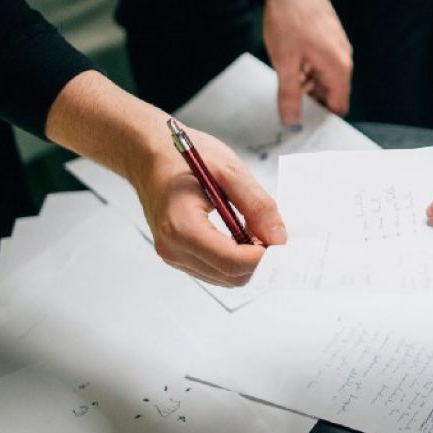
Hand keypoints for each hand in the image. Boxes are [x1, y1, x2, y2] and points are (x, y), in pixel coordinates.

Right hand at [127, 128, 286, 286]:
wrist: (148, 155)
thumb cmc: (182, 156)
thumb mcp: (229, 171)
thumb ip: (257, 205)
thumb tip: (279, 238)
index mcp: (181, 227)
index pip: (232, 261)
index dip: (264, 257)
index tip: (285, 243)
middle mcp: (173, 248)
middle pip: (231, 275)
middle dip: (259, 260)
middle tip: (276, 235)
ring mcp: (173, 255)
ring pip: (225, 277)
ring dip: (248, 261)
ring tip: (258, 231)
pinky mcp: (177, 255)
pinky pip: (214, 270)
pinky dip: (235, 259)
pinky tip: (243, 235)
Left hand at [260, 0, 352, 122]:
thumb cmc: (290, 19)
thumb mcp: (285, 62)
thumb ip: (289, 94)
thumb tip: (291, 121)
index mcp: (338, 68)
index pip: (339, 106)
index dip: (323, 119)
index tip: (305, 128)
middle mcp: (343, 58)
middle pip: (332, 93)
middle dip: (313, 103)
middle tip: (288, 110)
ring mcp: (337, 46)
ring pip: (325, 78)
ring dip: (307, 85)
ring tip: (285, 87)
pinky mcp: (328, 37)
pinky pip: (322, 63)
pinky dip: (308, 70)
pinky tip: (289, 67)